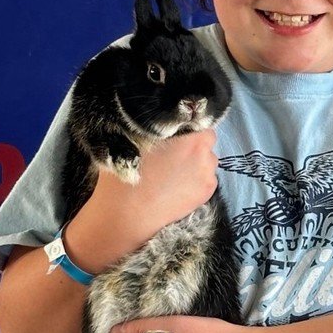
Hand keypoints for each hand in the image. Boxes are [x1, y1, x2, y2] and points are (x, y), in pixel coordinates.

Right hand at [90, 128, 219, 236]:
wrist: (127, 217)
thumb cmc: (124, 175)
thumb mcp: (129, 140)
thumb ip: (152, 125)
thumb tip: (158, 116)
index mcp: (188, 136)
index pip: (198, 119)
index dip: (186, 123)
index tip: (174, 130)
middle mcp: (204, 153)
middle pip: (205, 139)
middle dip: (192, 142)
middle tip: (172, 151)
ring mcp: (208, 174)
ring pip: (207, 159)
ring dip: (196, 160)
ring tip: (173, 171)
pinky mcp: (208, 192)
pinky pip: (207, 177)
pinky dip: (197, 177)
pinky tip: (177, 184)